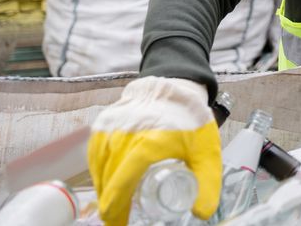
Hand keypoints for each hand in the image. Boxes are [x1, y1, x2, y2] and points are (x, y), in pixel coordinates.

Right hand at [88, 77, 221, 225]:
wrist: (175, 87)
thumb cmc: (192, 121)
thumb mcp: (206, 152)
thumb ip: (206, 184)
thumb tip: (201, 214)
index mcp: (150, 143)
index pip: (123, 180)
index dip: (116, 205)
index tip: (116, 222)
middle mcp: (125, 135)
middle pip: (109, 178)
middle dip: (110, 204)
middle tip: (117, 221)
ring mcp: (111, 128)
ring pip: (99, 167)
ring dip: (103, 189)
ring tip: (112, 207)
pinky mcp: (103, 124)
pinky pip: (94, 154)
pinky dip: (97, 172)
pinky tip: (104, 184)